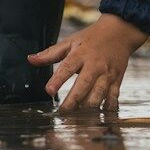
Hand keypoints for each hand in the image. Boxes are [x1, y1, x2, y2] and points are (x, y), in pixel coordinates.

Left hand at [28, 14, 147, 112]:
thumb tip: (30, 60)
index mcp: (81, 54)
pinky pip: (112, 98)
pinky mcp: (116, 81)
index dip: (58, 80)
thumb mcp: (70, 42)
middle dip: (73, 101)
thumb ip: (50, 54)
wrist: (119, 32)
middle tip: (62, 112)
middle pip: (84, 85)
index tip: (49, 92)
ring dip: (87, 108)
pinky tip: (97, 117)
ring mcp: (107, 74)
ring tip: (76, 118)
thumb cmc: (91, 38)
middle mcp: (95, 65)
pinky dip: (105, 109)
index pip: (67, 67)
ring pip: (98, 95)